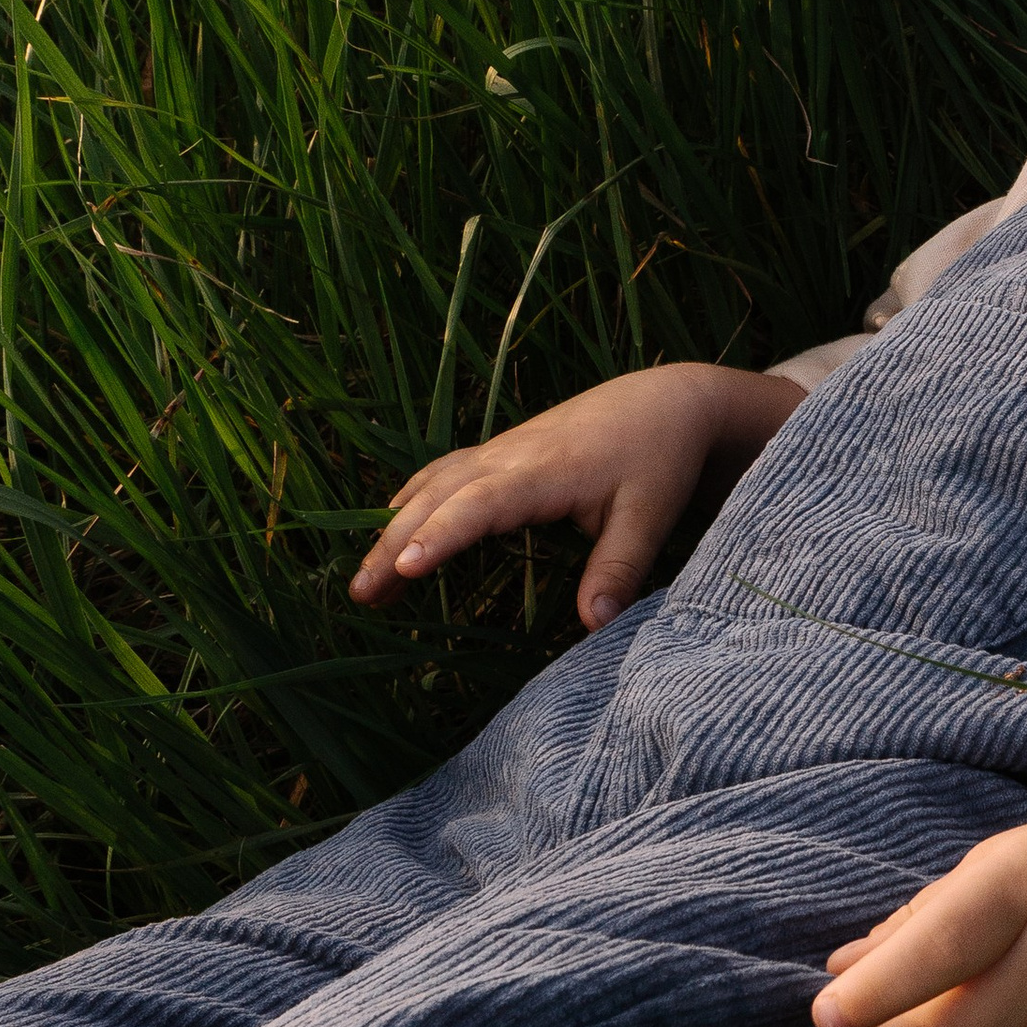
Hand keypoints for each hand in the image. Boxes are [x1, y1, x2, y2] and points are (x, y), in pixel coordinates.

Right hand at [350, 363, 802, 632]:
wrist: (666, 401)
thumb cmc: (659, 458)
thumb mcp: (649, 515)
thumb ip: (620, 568)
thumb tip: (595, 625)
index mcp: (543, 471)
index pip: (479, 505)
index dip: (440, 535)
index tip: (403, 568)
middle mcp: (509, 456)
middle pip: (437, 497)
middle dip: (393, 543)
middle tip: (360, 594)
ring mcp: (499, 450)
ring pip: (430, 485)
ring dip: (392, 527)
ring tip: (364, 582)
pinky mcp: (500, 452)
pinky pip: (441, 473)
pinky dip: (410, 501)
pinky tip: (392, 527)